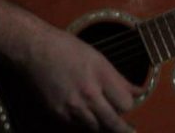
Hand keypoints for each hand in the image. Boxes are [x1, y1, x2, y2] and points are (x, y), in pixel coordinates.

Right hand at [21, 25, 141, 131]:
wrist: (35, 50)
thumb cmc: (67, 49)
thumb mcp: (98, 58)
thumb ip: (119, 79)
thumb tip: (139, 91)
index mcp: (100, 75)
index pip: (125, 103)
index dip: (128, 104)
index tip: (129, 101)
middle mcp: (88, 93)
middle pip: (113, 122)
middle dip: (123, 128)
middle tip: (131, 131)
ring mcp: (72, 105)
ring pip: (96, 127)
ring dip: (102, 123)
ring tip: (104, 116)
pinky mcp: (58, 113)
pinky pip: (77, 125)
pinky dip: (84, 121)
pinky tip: (85, 112)